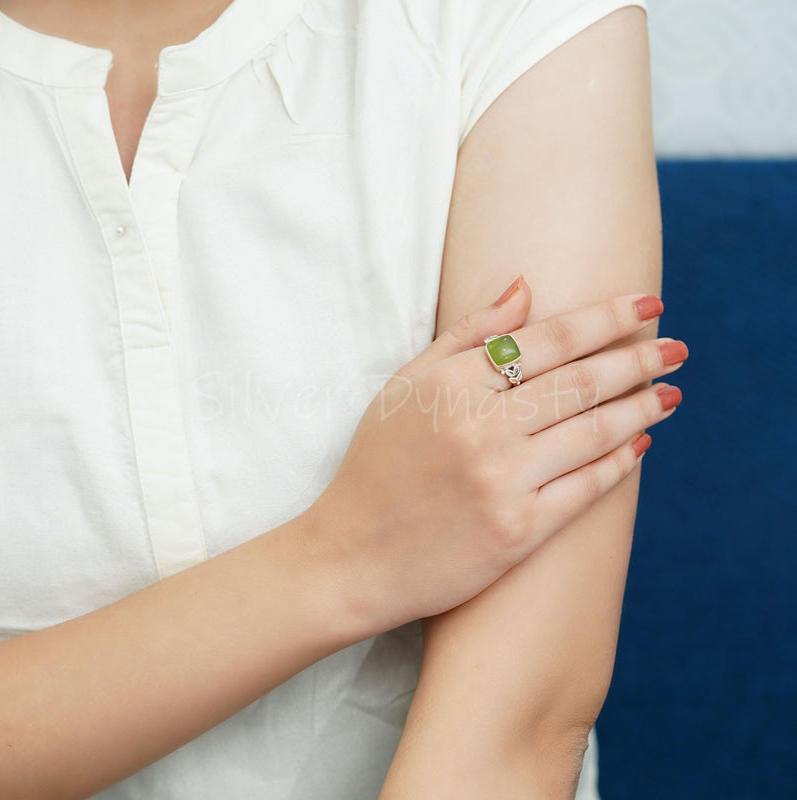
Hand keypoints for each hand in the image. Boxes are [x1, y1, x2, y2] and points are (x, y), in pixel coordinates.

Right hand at [313, 277, 685, 631]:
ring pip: (594, 432)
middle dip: (639, 359)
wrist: (354, 555)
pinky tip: (641, 444)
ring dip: (642, 408)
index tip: (646, 305)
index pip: (548, 340)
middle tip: (676, 347)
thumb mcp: (406, 387)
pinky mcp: (517, 533)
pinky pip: (585, 489)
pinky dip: (620, 464)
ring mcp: (502, 483)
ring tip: (671, 393)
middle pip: (582, 382)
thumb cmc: (376, 464)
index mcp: (452, 386)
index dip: (606, 318)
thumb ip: (467, 335)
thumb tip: (525, 287)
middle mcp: (481, 430)